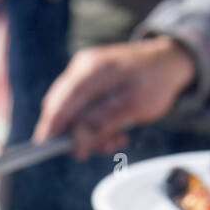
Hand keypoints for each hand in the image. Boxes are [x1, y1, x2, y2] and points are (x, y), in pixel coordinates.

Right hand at [33, 36, 196, 159]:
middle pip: (62, 108)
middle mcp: (82, 70)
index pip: (63, 98)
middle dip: (78, 135)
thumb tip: (78, 139)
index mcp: (93, 69)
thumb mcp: (135, 104)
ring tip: (118, 138)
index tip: (43, 146)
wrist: (167, 63)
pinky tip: (116, 132)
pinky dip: (96, 129)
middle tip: (105, 147)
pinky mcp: (88, 89)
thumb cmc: (155, 80)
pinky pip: (82, 115)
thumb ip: (104, 121)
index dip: (51, 123)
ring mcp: (83, 78)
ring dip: (92, 135)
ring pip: (72, 116)